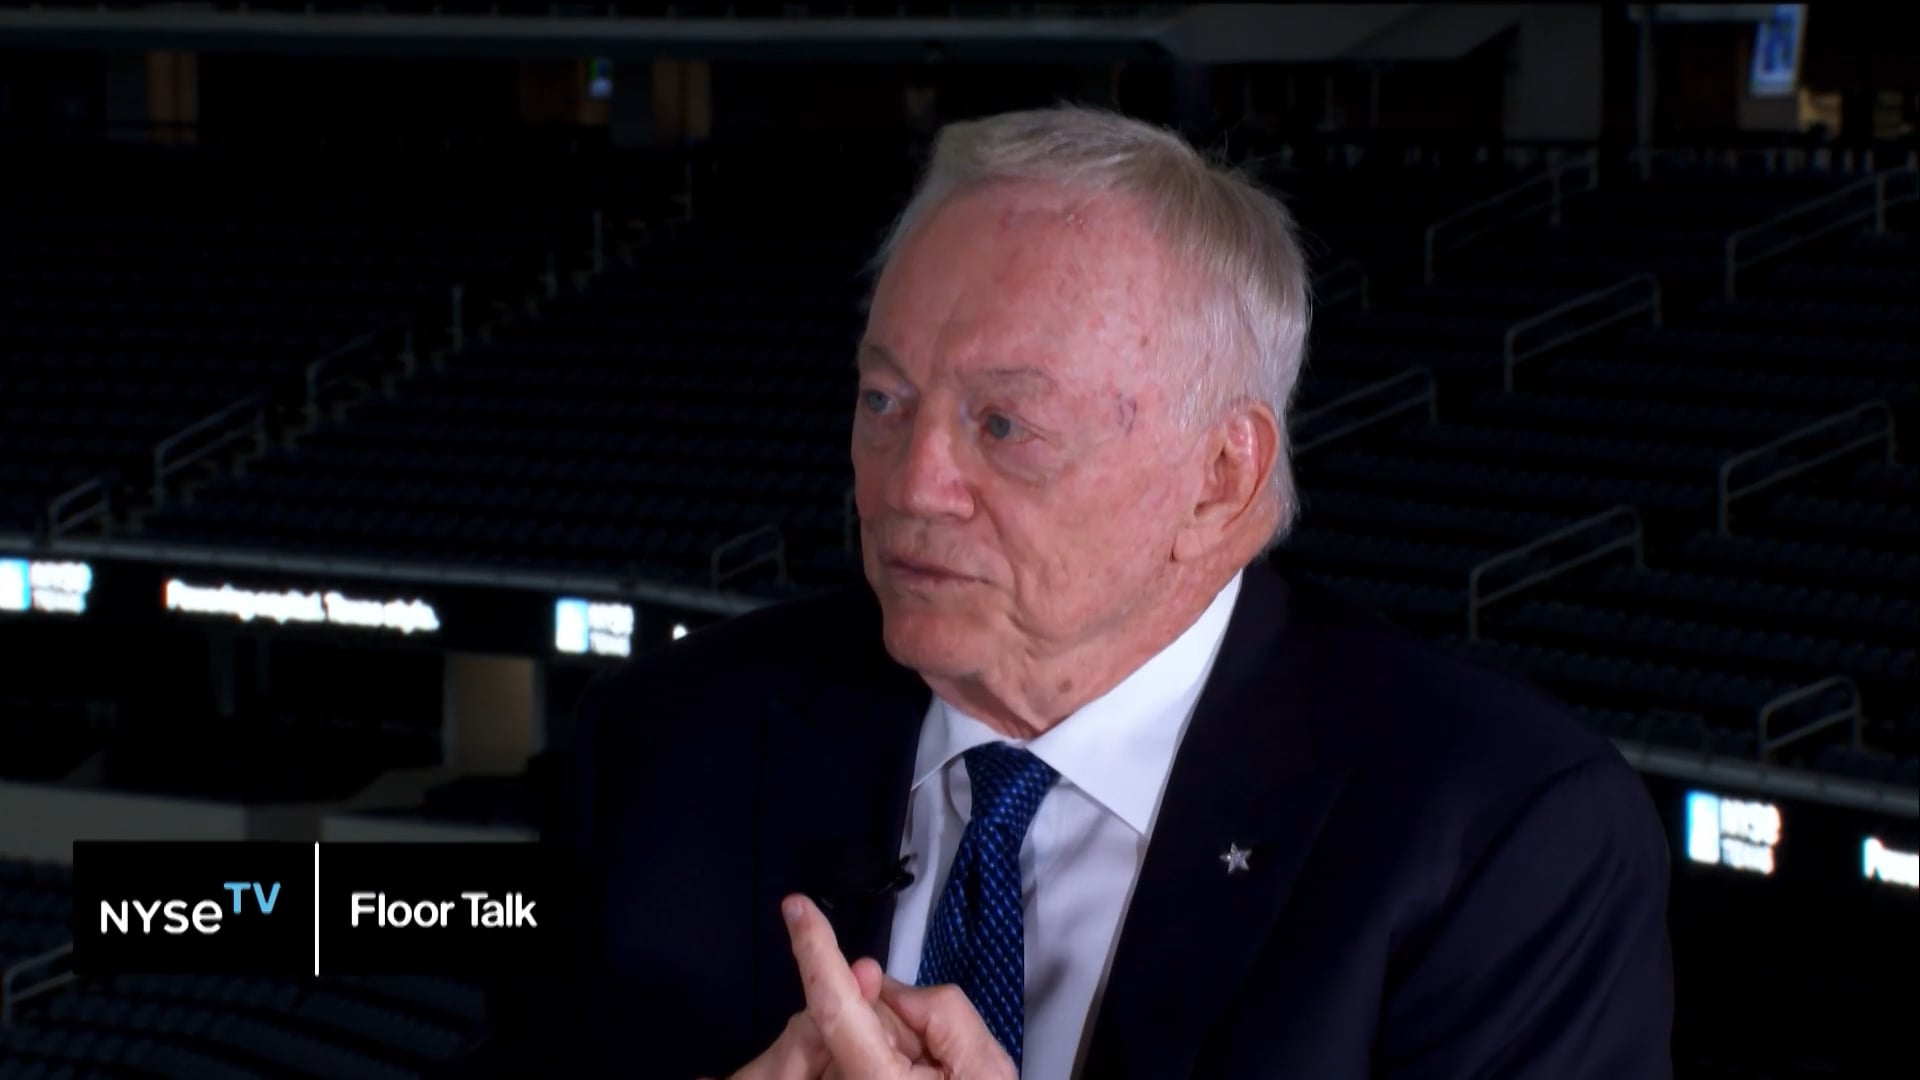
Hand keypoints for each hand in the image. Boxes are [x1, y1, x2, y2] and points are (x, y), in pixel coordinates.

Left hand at [714, 895, 1014, 1079]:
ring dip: (882, 1038)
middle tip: (933, 1055)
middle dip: (884, 1012)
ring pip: (845, 1033)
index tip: (798, 908)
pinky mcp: (835, 1079)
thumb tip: (882, 986)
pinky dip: (876, 1054)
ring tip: (926, 1074)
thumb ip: (941, 1012)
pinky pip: (845, 1053)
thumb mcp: (986, 1067)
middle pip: (847, 1014)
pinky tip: (908, 1074)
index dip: (815, 952)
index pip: (835, 1007)